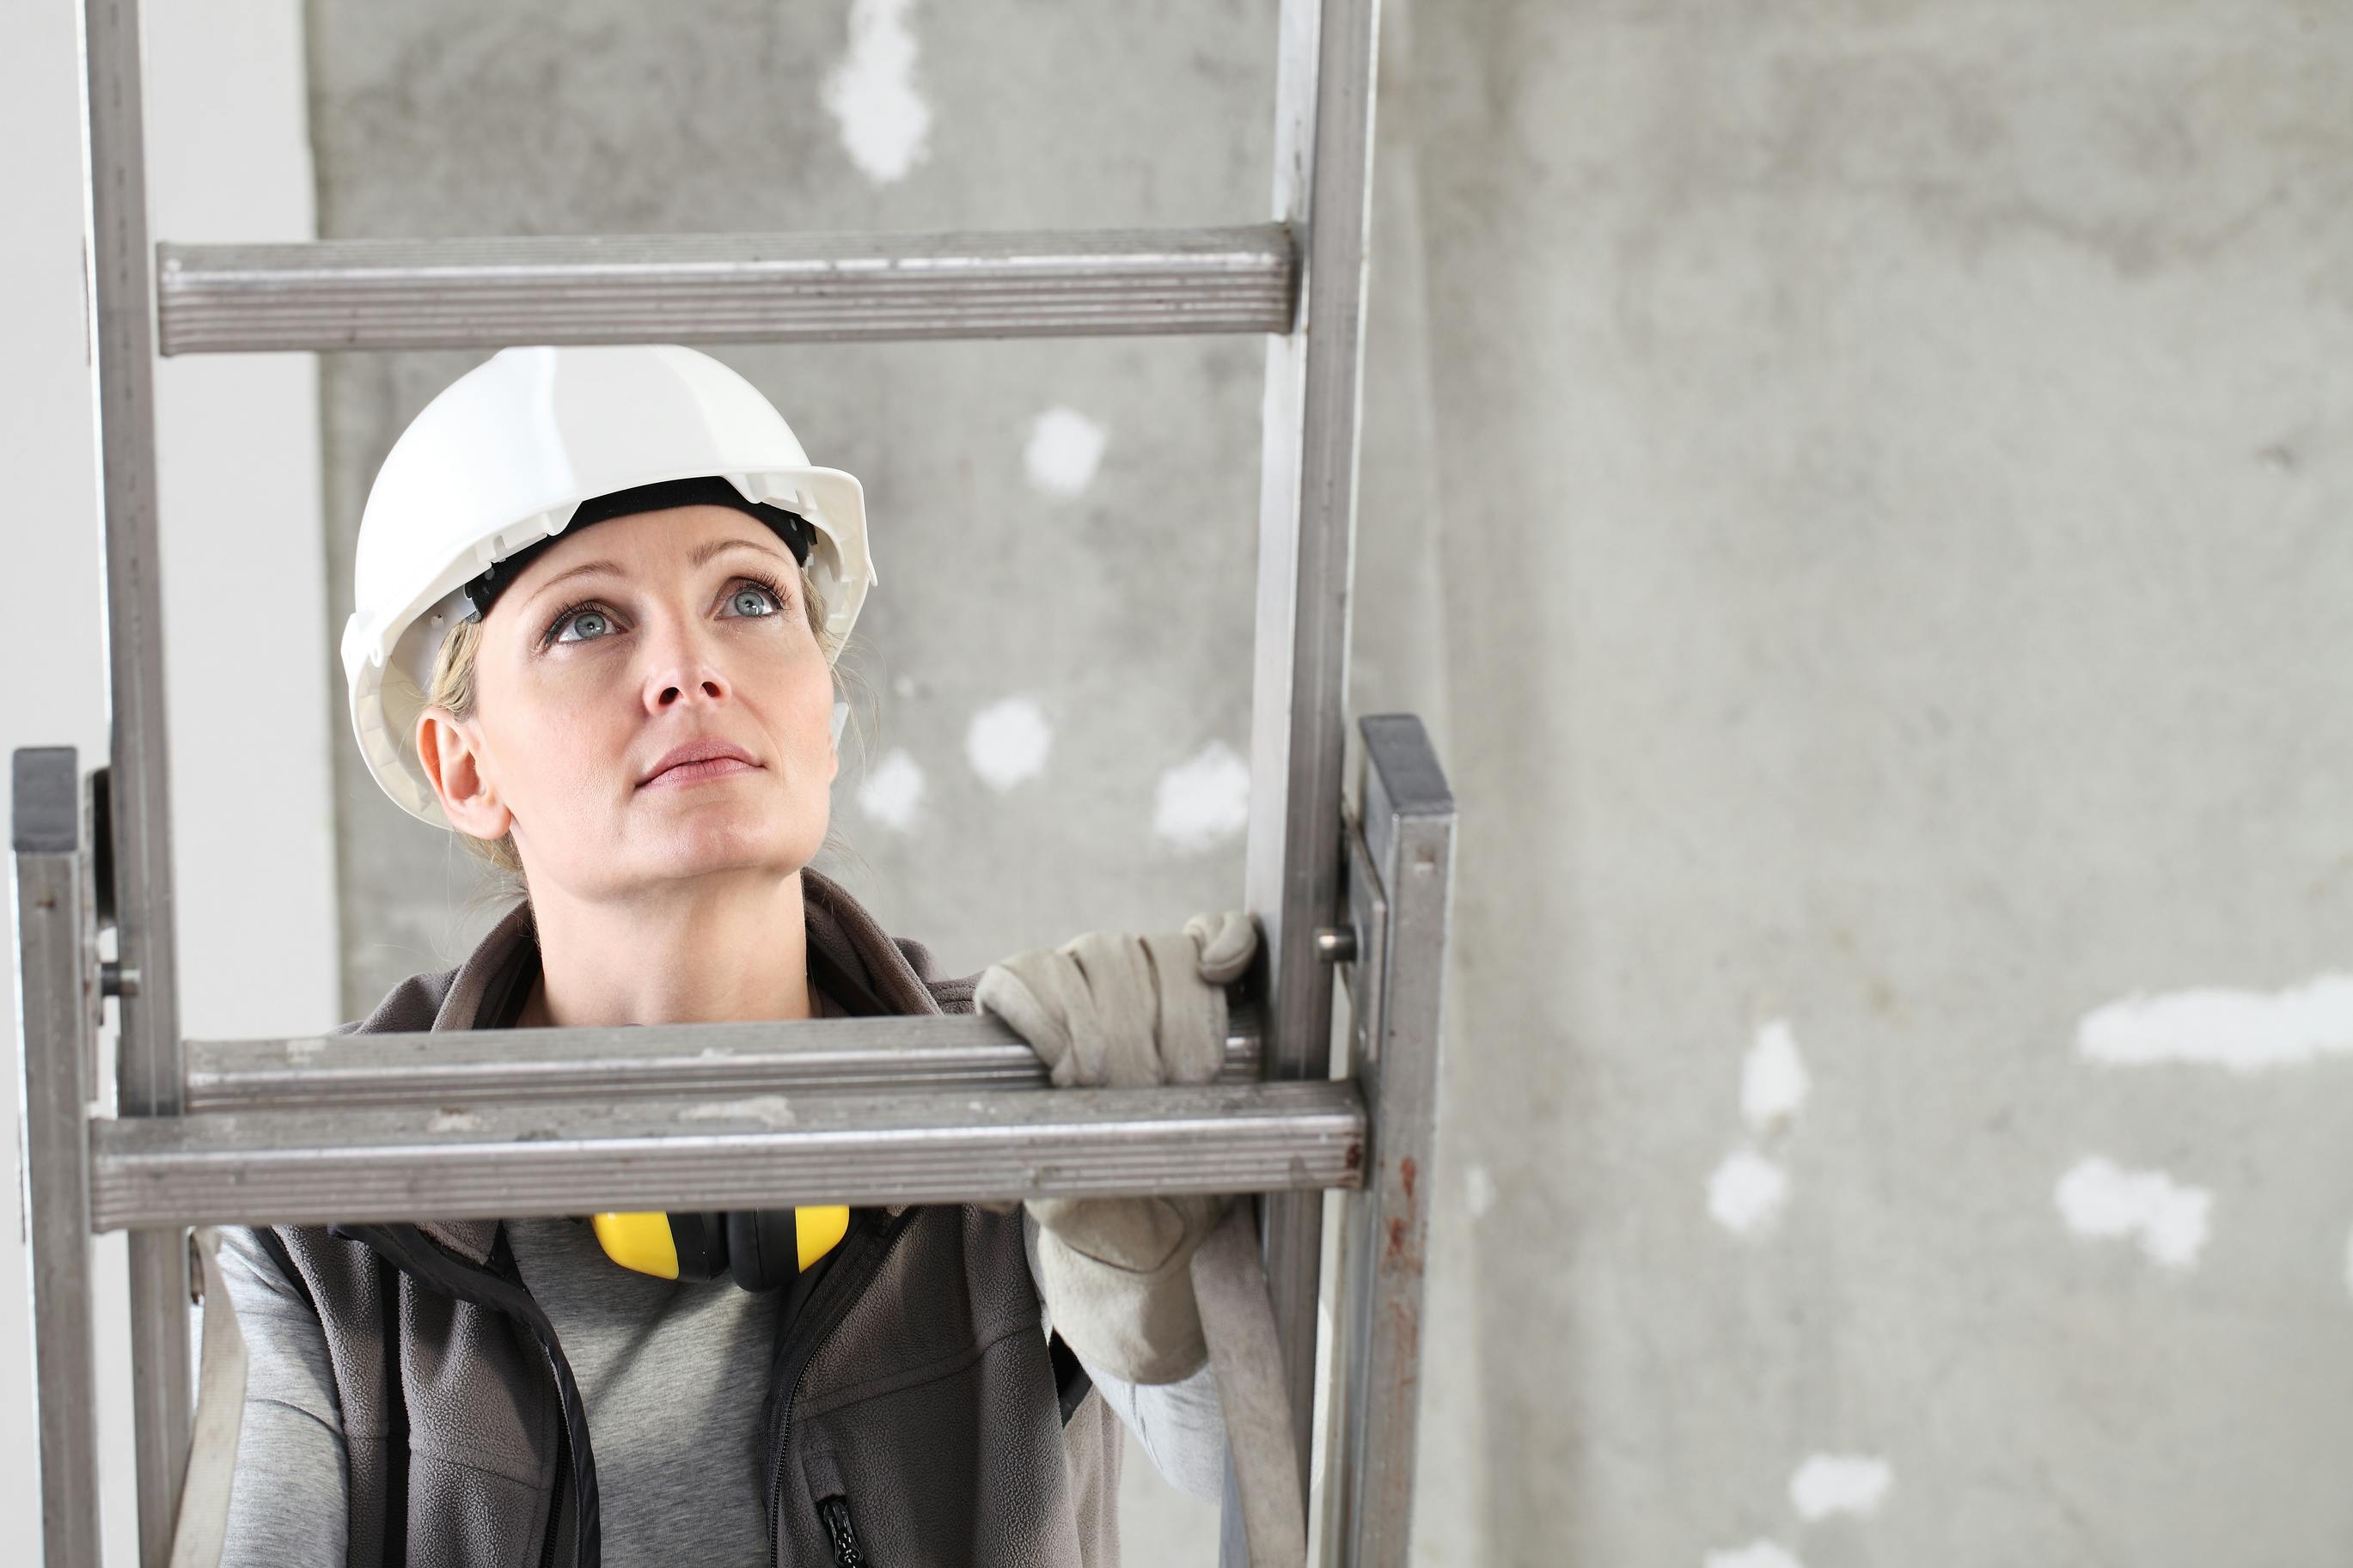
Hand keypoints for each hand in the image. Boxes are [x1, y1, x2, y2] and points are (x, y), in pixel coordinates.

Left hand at [976, 912, 1257, 1383]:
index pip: (1021, 974)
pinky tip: (1221, 974)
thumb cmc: (1110, 1198)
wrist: (1175, 1211)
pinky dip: (1226, 943)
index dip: (1048, 1017)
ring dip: (1180, 1018)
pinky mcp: (1209, 972)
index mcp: (1028, 1017)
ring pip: (1159, 949)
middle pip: (1098, 957)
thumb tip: (992, 1193)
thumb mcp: (1061, 1200)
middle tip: (1141, 1097)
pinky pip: (1215, 931)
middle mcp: (1081, 976)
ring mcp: (1146, 966)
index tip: (1074, 1077)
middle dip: (1123, 1035)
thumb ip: (1030, 1182)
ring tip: (1186, 1080)